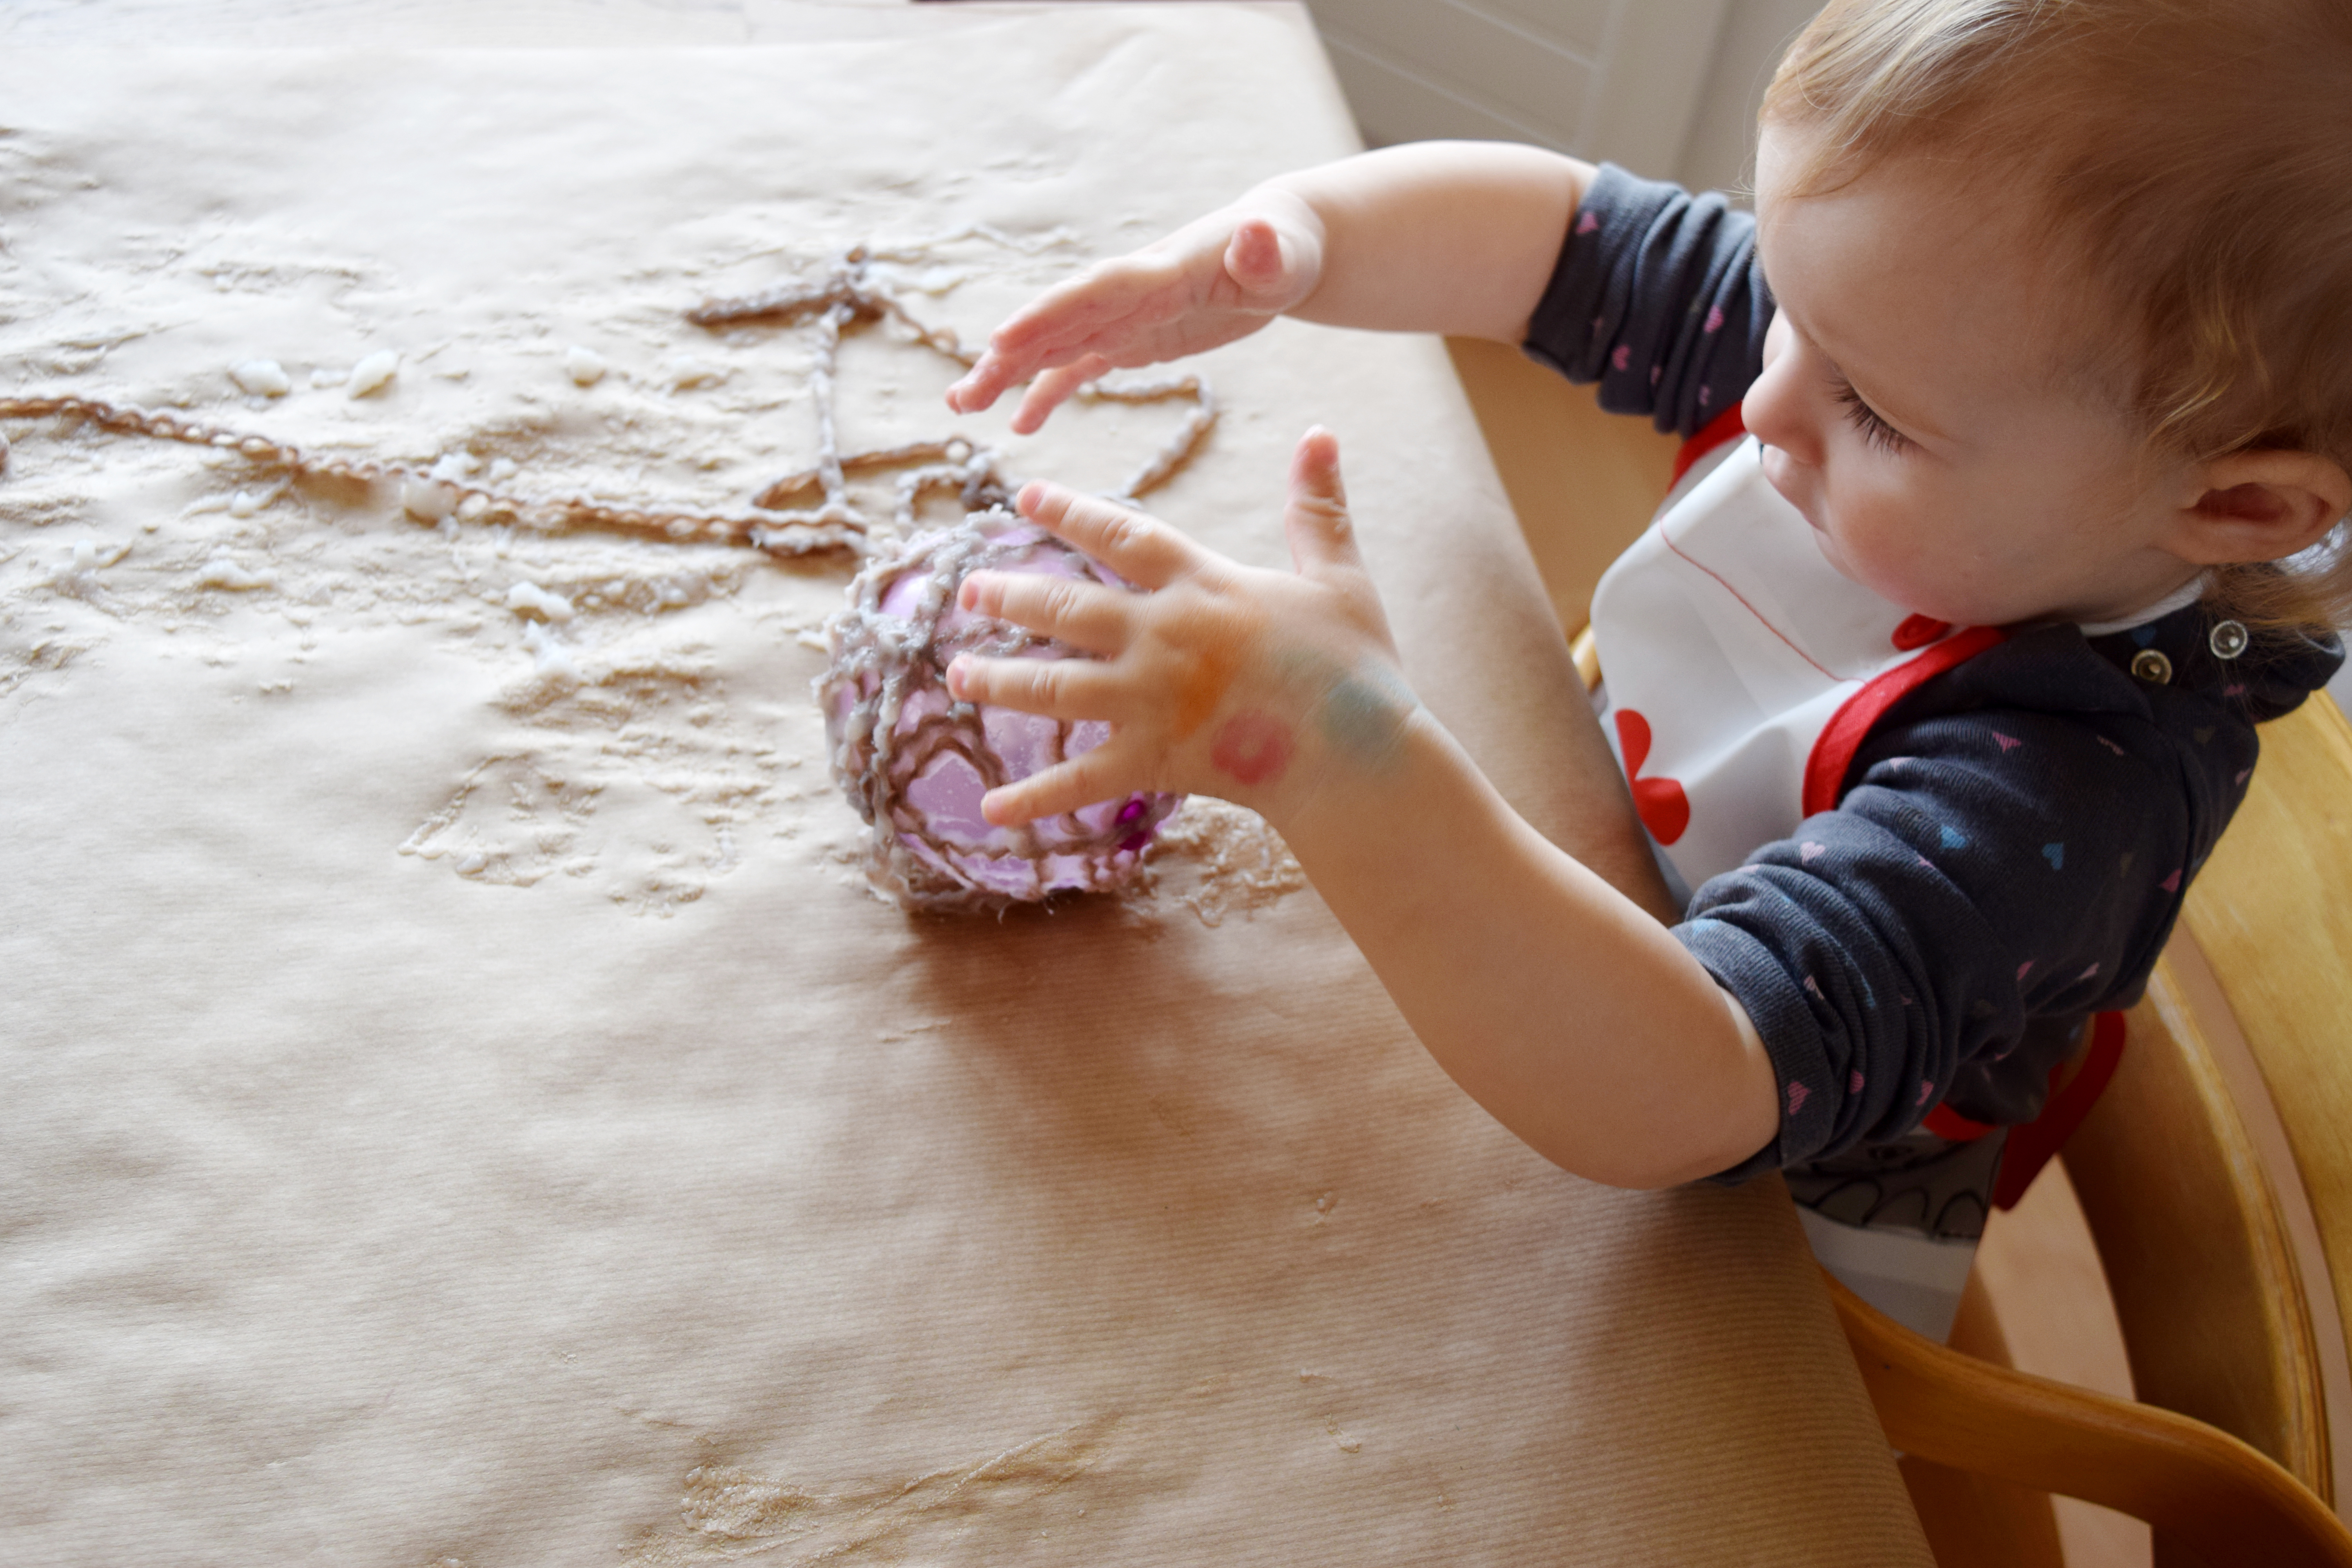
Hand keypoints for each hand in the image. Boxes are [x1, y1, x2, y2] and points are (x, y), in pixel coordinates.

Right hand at [944, 192, 1323, 433]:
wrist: (1276, 244)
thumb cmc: (1284, 248)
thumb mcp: (1282, 254)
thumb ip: (1265, 252)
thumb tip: (1254, 233)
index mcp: (1159, 272)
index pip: (1095, 292)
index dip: (1049, 314)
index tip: (1000, 339)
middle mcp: (1128, 293)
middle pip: (1058, 323)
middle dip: (1008, 356)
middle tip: (962, 395)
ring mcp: (1124, 317)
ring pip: (1056, 346)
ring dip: (1008, 374)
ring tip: (961, 407)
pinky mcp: (1131, 338)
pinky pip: (1081, 368)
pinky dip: (1049, 393)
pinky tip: (1019, 425)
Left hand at [944, 428, 1414, 825]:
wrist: (1357, 754)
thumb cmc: (1355, 668)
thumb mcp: (1339, 577)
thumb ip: (1317, 508)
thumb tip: (1319, 433)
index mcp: (1204, 586)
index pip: (1120, 536)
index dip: (1067, 512)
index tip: (1020, 497)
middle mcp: (1163, 637)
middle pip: (1068, 609)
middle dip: (1012, 598)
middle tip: (967, 591)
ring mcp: (1151, 701)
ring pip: (1055, 687)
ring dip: (1001, 681)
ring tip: (957, 674)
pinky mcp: (1153, 761)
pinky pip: (1080, 782)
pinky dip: (1034, 798)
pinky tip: (989, 811)